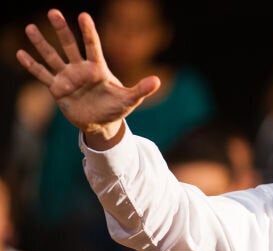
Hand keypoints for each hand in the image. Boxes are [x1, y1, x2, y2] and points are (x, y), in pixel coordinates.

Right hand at [15, 9, 160, 149]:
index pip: (92, 46)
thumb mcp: (130, 99)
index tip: (84, 16)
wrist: (102, 122)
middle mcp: (81, 69)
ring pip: (52, 57)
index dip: (88, 32)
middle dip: (62, 30)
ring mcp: (68, 77)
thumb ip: (141, 89)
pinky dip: (31, 65)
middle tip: (53, 12)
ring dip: (41, 43)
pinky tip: (20, 53)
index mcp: (98, 69)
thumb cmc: (116, 108)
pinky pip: (42, 75)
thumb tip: (157, 80)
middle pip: (70, 45)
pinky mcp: (57, 89)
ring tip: (30, 27)